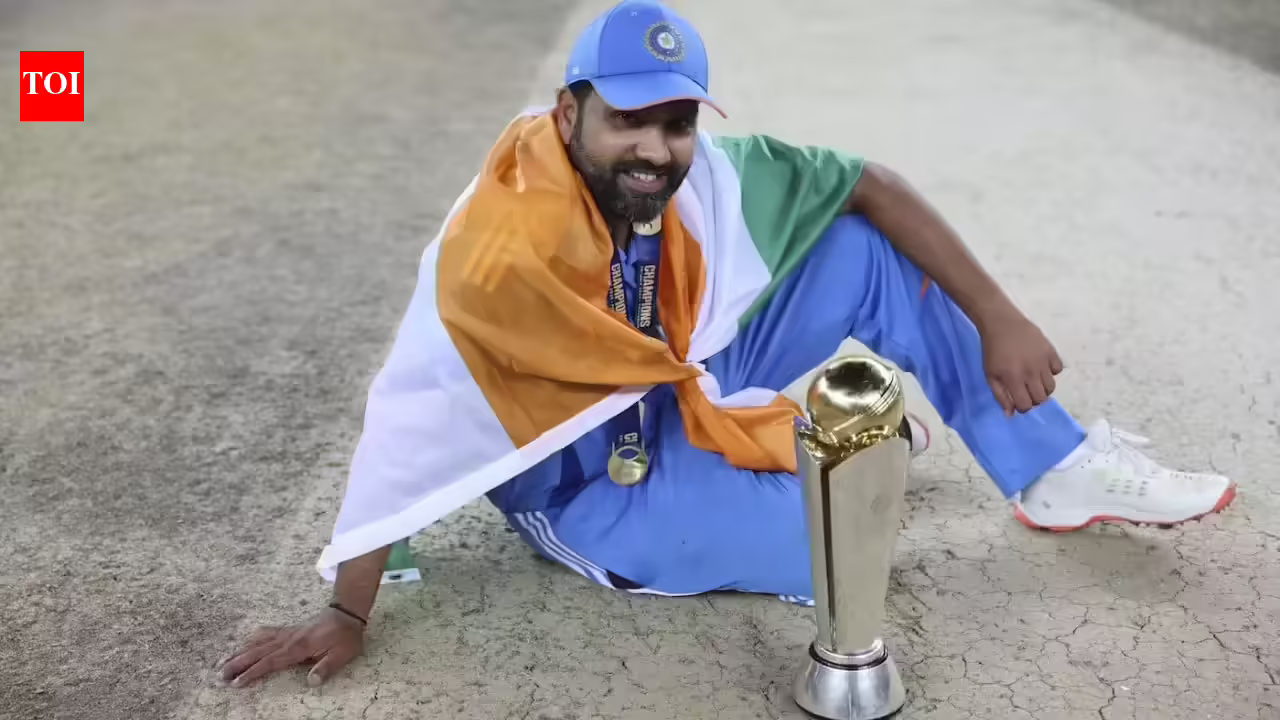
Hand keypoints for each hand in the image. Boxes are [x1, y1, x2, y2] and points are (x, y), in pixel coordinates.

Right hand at [218, 608, 364, 688]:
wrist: (346, 613)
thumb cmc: (345, 636)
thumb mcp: (342, 654)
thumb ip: (326, 667)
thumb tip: (311, 682)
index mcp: (299, 648)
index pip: (271, 662)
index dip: (253, 673)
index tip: (237, 683)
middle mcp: (288, 639)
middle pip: (258, 652)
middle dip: (238, 663)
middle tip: (221, 675)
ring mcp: (287, 633)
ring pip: (259, 642)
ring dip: (241, 652)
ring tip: (224, 662)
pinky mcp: (289, 630)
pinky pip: (267, 633)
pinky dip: (254, 638)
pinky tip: (245, 642)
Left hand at [979, 312, 1063, 414]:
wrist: (1002, 323)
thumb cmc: (992, 350)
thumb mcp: (990, 374)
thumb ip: (1000, 396)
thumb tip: (1011, 414)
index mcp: (1014, 379)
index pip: (1026, 404)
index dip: (1023, 407)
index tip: (1018, 401)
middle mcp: (1031, 372)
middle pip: (1041, 398)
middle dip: (1034, 400)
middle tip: (1027, 392)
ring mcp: (1043, 361)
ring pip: (1051, 387)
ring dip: (1043, 388)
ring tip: (1034, 381)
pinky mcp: (1051, 351)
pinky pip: (1058, 370)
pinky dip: (1051, 372)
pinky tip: (1041, 367)